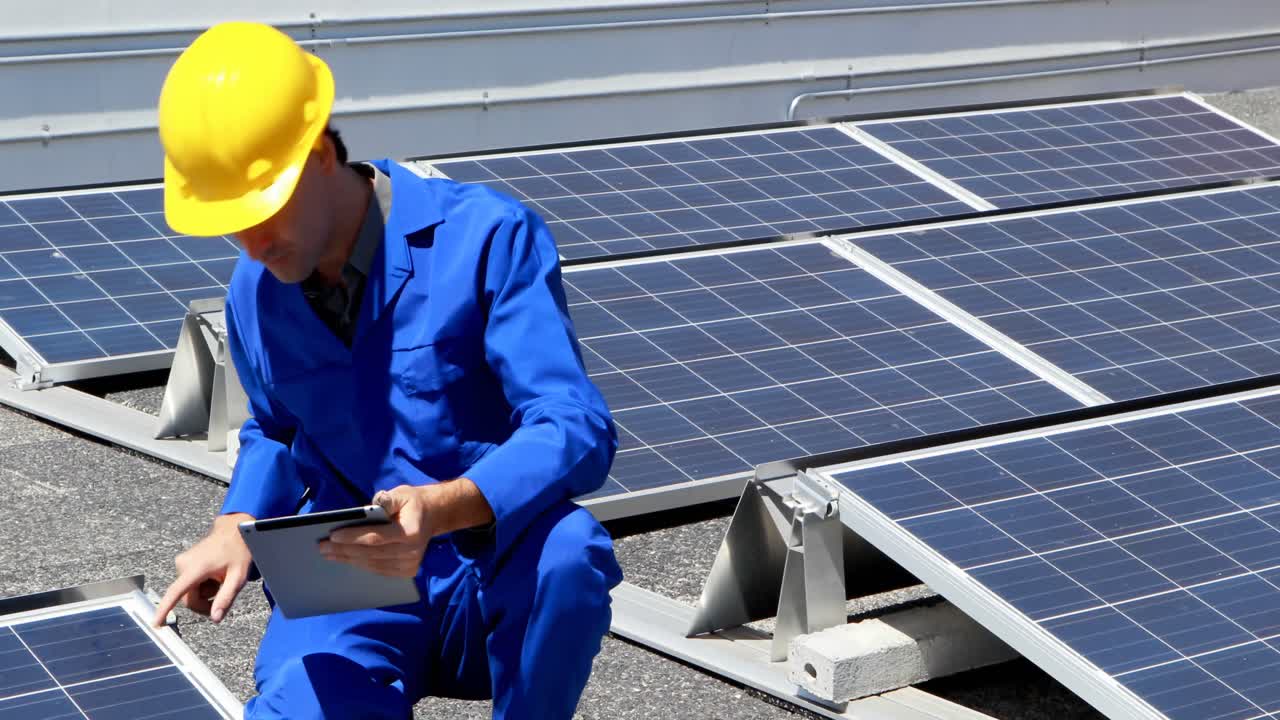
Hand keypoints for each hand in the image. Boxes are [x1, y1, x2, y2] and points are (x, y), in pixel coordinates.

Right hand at [152, 513, 253, 627]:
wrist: (234, 530)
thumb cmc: (238, 551)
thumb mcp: (238, 577)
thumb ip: (226, 598)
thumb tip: (215, 618)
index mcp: (196, 567)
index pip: (176, 593)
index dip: (164, 609)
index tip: (155, 623)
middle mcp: (184, 564)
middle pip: (187, 598)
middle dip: (204, 602)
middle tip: (222, 594)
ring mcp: (182, 562)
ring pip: (188, 592)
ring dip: (204, 592)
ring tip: (220, 578)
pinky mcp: (182, 562)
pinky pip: (189, 583)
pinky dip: (201, 584)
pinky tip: (214, 574)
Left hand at [321, 485, 433, 577]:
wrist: (433, 516)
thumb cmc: (412, 503)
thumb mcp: (402, 493)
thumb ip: (388, 499)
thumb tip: (374, 504)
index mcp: (411, 532)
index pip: (376, 537)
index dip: (353, 537)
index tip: (333, 536)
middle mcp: (412, 551)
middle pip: (371, 553)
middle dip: (344, 550)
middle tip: (322, 547)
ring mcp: (410, 564)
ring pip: (372, 564)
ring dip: (349, 559)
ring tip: (329, 554)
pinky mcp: (408, 571)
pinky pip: (379, 570)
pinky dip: (361, 564)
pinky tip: (346, 558)